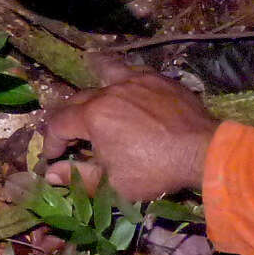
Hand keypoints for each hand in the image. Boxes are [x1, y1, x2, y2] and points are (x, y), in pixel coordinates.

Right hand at [42, 56, 219, 200]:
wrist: (203, 151)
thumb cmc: (155, 170)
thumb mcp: (114, 183)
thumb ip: (79, 176)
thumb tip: (49, 174)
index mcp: (93, 117)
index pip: (58, 124)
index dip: (51, 142)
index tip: (53, 157)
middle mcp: (108, 93)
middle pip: (76, 100)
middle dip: (67, 119)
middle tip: (70, 136)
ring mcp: (134, 81)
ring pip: (103, 73)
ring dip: (91, 83)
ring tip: (88, 85)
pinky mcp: (157, 79)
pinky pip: (132, 71)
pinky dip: (122, 76)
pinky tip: (125, 81)